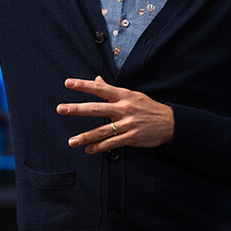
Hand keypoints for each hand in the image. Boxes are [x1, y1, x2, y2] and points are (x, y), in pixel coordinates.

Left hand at [57, 76, 174, 153]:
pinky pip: (112, 143)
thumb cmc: (148, 107)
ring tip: (72, 141)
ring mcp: (128, 124)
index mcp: (123, 95)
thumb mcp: (132, 95)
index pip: (100, 88)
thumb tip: (97, 79)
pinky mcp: (132, 137)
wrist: (170, 123)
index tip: (68, 83)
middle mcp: (124, 108)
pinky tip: (88, 150)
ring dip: (85, 136)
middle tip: (61, 109)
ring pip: (102, 130)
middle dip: (77, 109)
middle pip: (97, 108)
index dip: (84, 85)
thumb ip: (112, 90)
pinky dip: (99, 148)